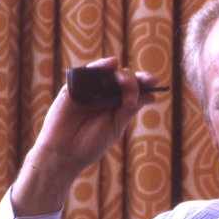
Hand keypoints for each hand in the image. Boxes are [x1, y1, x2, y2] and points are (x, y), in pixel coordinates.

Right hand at [12, 57, 160, 215]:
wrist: (64, 153)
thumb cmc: (90, 144)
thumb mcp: (115, 126)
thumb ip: (129, 109)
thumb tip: (152, 96)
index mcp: (116, 105)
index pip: (133, 89)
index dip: (144, 83)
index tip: (154, 82)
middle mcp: (104, 95)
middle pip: (123, 78)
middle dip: (133, 80)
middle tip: (137, 88)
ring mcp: (89, 90)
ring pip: (108, 73)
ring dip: (120, 73)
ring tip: (123, 82)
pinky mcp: (74, 87)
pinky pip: (88, 72)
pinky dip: (101, 65)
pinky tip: (111, 64)